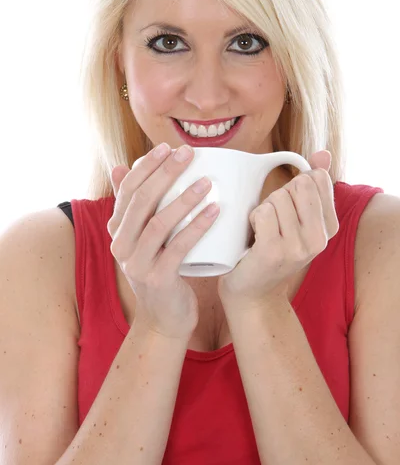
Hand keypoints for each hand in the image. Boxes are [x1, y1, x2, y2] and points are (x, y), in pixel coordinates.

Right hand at [108, 143, 219, 339]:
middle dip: (165, 173)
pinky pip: (178, 248)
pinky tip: (215, 211)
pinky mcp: (157, 279)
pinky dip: (197, 227)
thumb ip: (133, 205)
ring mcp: (136, 263)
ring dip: (184, 198)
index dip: (147, 166)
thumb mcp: (143, 237)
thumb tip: (118, 166)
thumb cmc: (160, 269)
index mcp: (117, 229)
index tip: (168, 148)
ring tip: (207, 181)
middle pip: (142, 200)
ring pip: (158, 223)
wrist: (164, 318)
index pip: (127, 189)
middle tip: (188, 154)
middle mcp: (121, 244)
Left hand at [217, 150, 339, 309]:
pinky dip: (253, 219)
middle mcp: (320, 239)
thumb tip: (323, 153)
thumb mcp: (297, 218)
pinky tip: (254, 239)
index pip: (316, 178)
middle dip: (278, 196)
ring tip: (262, 232)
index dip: (294, 187)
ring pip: (278, 197)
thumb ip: (312, 186)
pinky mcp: (274, 252)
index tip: (288, 212)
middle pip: (298, 184)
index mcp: (330, 227)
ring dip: (263, 209)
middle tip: (272, 222)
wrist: (253, 292)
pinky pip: (263, 212)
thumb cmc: (271, 248)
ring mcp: (299, 247)